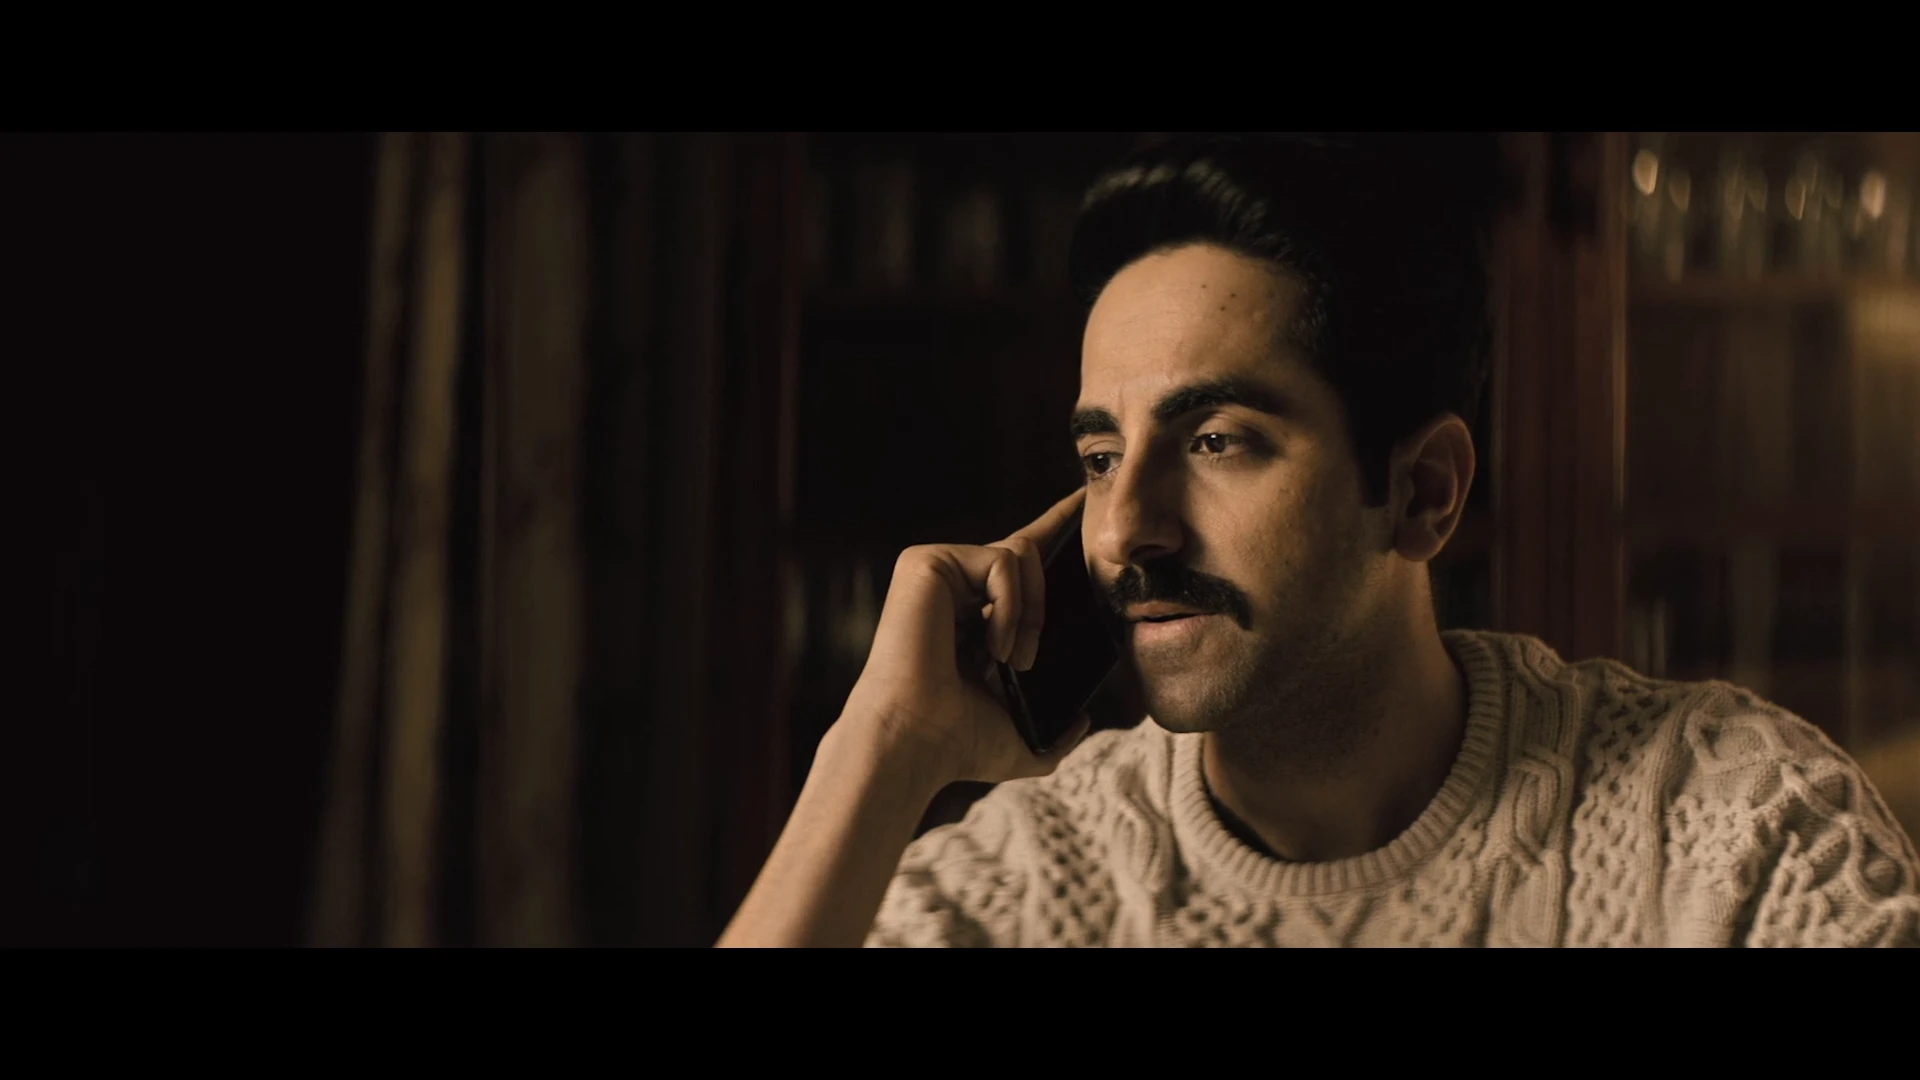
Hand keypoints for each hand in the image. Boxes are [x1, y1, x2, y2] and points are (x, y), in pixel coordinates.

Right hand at [834, 488, 1093, 791]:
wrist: (918, 740)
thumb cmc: (956, 745)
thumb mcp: (1022, 740)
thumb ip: (1058, 731)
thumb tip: (1083, 720)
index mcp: (972, 615)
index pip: (1018, 562)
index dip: (1052, 528)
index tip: (1081, 503)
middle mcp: (953, 586)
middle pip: (1028, 554)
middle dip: (1042, 609)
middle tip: (1022, 661)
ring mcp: (938, 569)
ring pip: (1020, 554)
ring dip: (1030, 613)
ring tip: (1008, 659)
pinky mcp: (927, 561)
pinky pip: (1002, 559)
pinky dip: (1010, 605)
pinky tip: (989, 644)